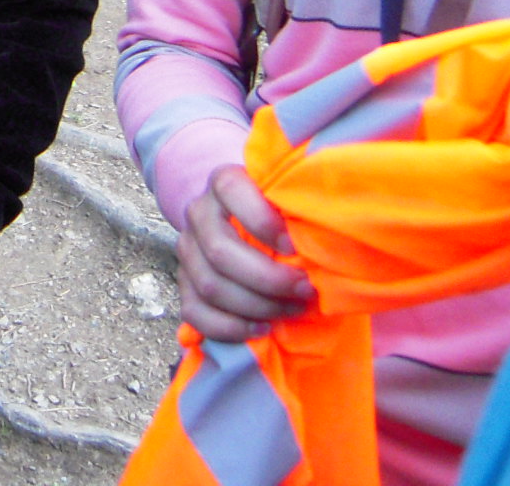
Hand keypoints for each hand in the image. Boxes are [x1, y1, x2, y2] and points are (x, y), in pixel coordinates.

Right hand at [177, 164, 313, 341]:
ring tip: (292, 309)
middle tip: (305, 290)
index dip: (262, 220)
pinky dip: (231, 328)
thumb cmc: (284, 215)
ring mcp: (187, 249)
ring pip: (210, 286)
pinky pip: (195, 313)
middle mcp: (199, 212)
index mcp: (223, 182)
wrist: (251, 225)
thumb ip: (303, 211)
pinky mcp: (184, 282)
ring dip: (257, 306)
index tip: (294, 247)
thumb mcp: (292, 202)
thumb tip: (325, 235)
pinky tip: (263, 327)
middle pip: (219, 251)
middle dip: (268, 279)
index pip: (230, 190)